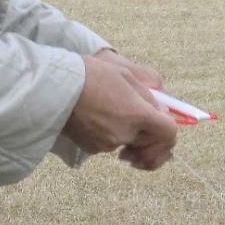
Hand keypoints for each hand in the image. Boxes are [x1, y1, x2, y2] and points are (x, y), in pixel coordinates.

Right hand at [63, 54, 178, 169]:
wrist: (55, 87)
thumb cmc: (91, 75)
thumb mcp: (126, 77)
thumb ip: (149, 98)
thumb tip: (160, 113)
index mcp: (138, 114)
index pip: (169, 134)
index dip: (169, 131)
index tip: (161, 124)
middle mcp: (125, 134)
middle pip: (150, 143)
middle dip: (149, 134)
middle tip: (139, 119)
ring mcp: (108, 145)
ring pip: (128, 143)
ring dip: (128, 133)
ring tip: (112, 112)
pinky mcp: (92, 149)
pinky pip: (110, 144)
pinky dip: (109, 134)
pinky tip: (97, 117)